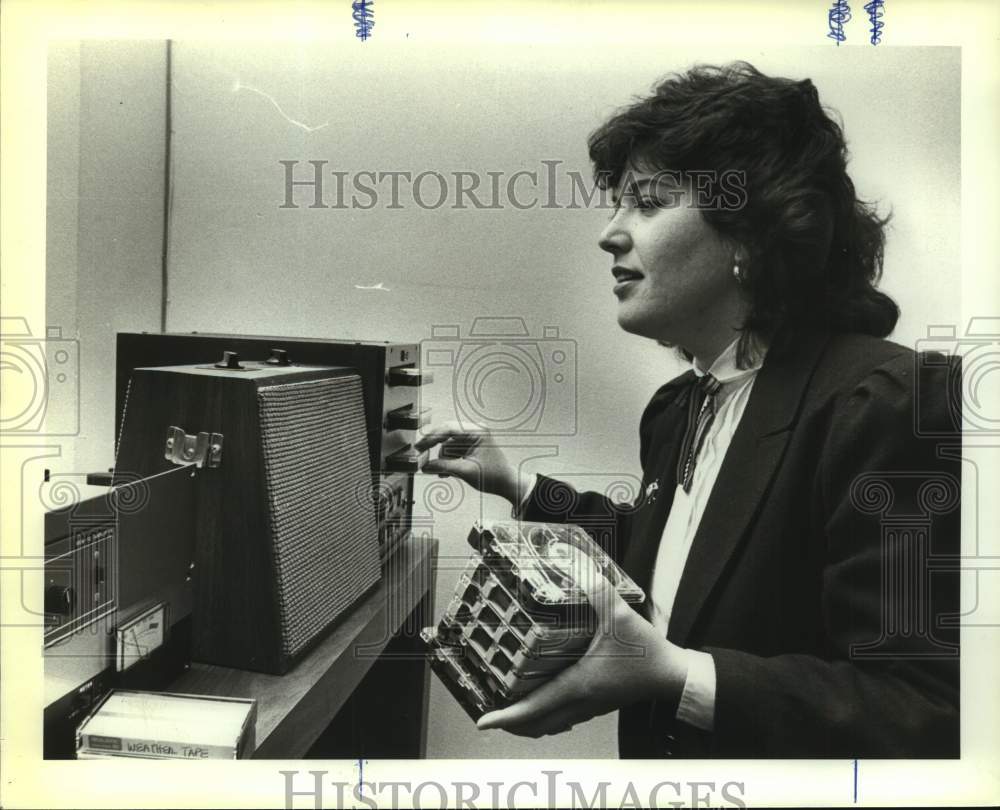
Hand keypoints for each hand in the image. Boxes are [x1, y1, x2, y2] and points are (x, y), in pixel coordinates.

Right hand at [415, 422, 532, 503]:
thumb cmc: (495, 476)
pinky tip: (446, 472)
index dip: (431, 438)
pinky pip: (453, 450)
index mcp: (477, 432)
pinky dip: (448, 460)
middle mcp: (475, 431)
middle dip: (435, 449)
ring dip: (443, 458)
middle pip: (447, 435)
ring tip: (441, 472)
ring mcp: (473, 438)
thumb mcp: (466, 471)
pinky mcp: (470, 446)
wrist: (506, 484)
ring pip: (448, 444)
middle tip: (422, 457)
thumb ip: (444, 467)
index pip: (448, 429)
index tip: (420, 447)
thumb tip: (426, 466)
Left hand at [476, 555, 687, 737]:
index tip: (483, 722)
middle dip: (511, 725)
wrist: (674, 677)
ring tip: (509, 710)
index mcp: (579, 685)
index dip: (506, 718)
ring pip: (550, 726)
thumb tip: (569, 560)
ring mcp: (590, 708)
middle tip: (490, 714)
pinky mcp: (598, 705)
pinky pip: (564, 719)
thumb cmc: (648, 652)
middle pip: (536, 726)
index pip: (534, 710)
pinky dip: (546, 717)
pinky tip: (544, 700)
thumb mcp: (620, 614)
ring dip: (528, 723)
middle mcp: (581, 702)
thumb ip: (596, 587)